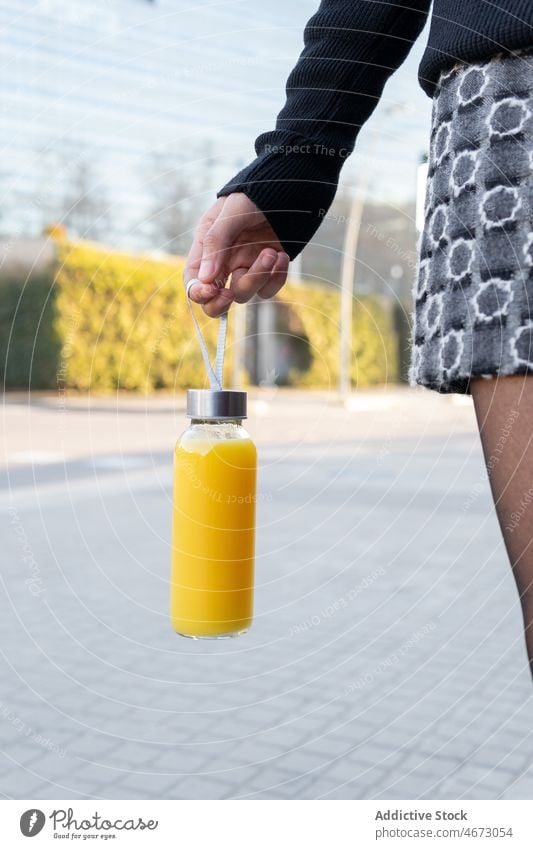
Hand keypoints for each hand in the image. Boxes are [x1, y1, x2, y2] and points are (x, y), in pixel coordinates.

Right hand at [184, 193, 289, 316]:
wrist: (290, 187)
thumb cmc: (256, 194)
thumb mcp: (232, 212)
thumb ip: (216, 242)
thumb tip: (205, 279)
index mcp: (208, 246)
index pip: (193, 279)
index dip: (198, 292)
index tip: (212, 291)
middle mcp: (225, 261)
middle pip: (215, 298)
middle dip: (220, 304)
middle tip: (229, 294)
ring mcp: (248, 267)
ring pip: (244, 293)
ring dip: (258, 276)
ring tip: (270, 252)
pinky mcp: (269, 270)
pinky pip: (269, 289)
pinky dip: (276, 277)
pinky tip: (282, 256)